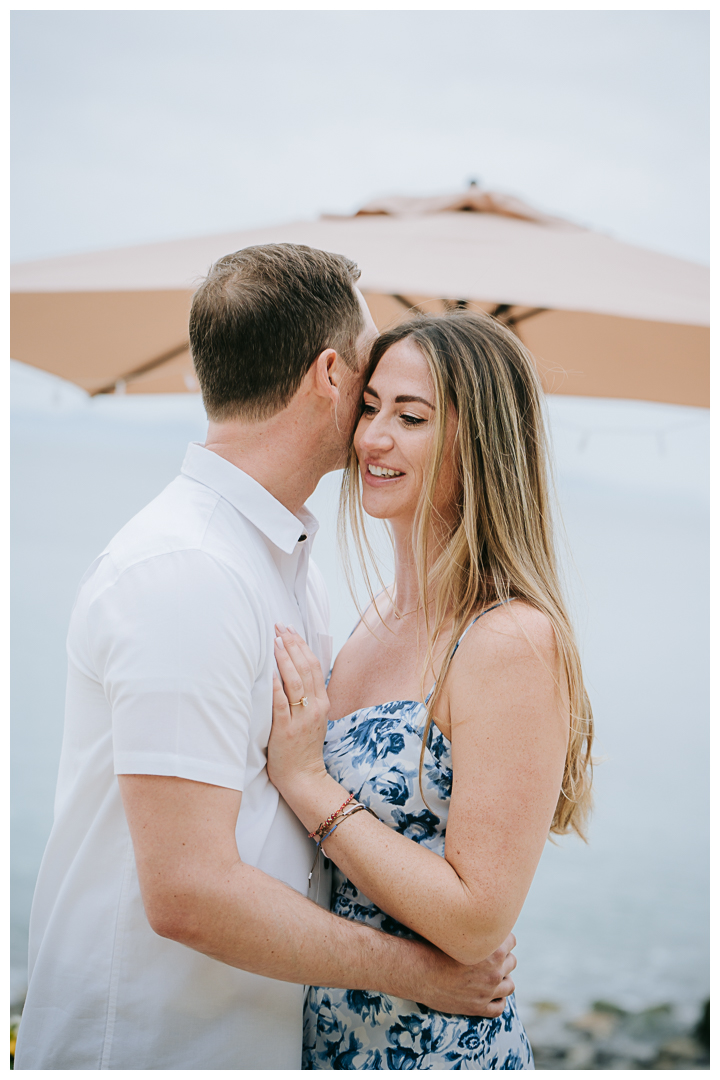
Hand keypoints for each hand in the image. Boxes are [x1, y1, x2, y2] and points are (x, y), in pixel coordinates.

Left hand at [268, 624, 329, 796]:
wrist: (304, 777)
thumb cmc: (303, 747)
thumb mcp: (313, 718)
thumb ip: (308, 696)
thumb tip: (294, 670)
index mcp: (322, 702)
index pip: (314, 666)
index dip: (302, 645)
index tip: (290, 630)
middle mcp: (315, 707)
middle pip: (305, 669)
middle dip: (292, 645)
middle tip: (279, 627)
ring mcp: (301, 719)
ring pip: (295, 682)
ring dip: (284, 659)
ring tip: (274, 641)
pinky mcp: (286, 731)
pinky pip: (281, 705)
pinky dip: (276, 687)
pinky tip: (270, 673)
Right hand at [415, 933, 516, 1016]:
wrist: (418, 971)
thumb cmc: (433, 946)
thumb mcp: (458, 931)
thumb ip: (475, 929)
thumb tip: (482, 920)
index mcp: (493, 949)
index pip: (511, 941)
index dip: (502, 939)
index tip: (493, 939)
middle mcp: (494, 971)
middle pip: (512, 962)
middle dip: (503, 959)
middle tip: (490, 957)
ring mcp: (487, 991)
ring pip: (509, 985)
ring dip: (503, 979)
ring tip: (492, 976)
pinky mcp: (478, 1008)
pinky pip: (499, 1008)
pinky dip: (498, 1000)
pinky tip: (490, 995)